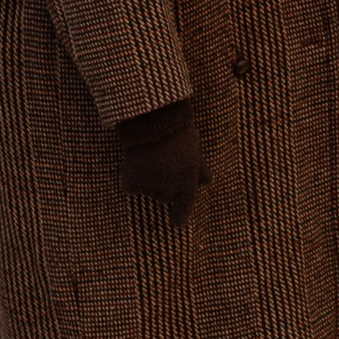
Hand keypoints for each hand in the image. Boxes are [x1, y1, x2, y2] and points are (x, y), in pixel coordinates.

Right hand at [115, 97, 201, 216]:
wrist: (153, 117)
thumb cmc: (179, 132)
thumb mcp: (195, 150)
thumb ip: (201, 170)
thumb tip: (208, 182)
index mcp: (188, 183)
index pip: (183, 212)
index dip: (179, 217)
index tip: (176, 221)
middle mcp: (170, 189)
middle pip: (164, 197)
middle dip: (163, 185)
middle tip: (162, 162)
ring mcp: (150, 186)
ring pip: (147, 190)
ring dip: (148, 180)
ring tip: (150, 156)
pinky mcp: (131, 182)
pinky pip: (129, 186)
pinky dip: (130, 176)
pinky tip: (134, 160)